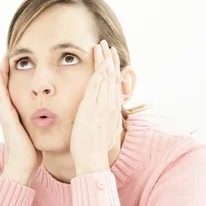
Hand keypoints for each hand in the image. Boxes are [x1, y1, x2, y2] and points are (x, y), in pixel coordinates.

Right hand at [0, 54, 41, 185]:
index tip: (25, 66)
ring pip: (3, 87)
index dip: (20, 80)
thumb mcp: (39, 136)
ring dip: (3, 71)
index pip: (18, 93)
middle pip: (8, 86)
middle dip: (10, 71)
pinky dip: (0, 81)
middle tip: (12, 54)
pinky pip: (2, 94)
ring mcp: (6, 114)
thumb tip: (55, 124)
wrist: (23, 166)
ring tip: (5, 55)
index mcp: (18, 117)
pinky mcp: (6, 116)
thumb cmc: (32, 155)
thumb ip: (43, 128)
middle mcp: (10, 113)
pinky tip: (0, 68)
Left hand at [70, 40, 122, 173]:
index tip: (110, 59)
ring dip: (105, 60)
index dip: (112, 71)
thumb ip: (107, 125)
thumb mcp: (105, 136)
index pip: (113, 86)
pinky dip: (100, 71)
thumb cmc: (94, 152)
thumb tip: (110, 123)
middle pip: (112, 78)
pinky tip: (101, 60)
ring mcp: (103, 106)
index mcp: (111, 112)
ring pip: (106, 77)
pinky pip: (98, 84)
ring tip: (102, 45)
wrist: (92, 161)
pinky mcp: (93, 107)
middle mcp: (110, 106)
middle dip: (110, 60)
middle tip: (107, 45)